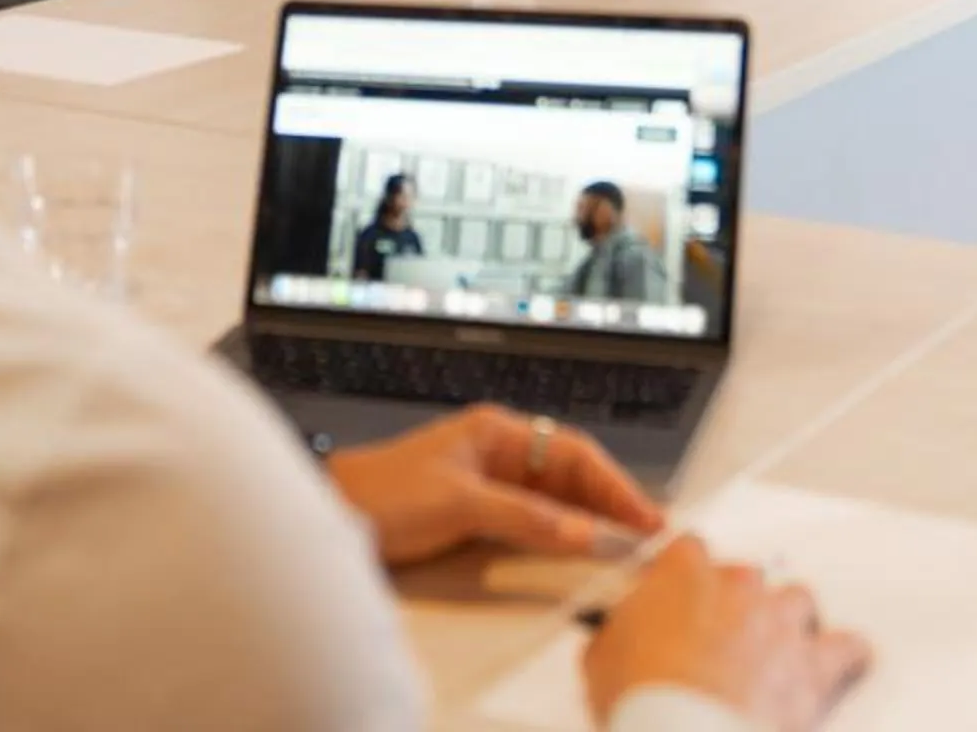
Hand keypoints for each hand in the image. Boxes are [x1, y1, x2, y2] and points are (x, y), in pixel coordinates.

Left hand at [324, 405, 662, 566]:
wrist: (330, 512)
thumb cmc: (382, 494)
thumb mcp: (459, 504)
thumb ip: (524, 516)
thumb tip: (583, 530)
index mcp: (495, 430)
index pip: (570, 451)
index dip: (612, 484)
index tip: (641, 514)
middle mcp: (497, 449)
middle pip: (569, 473)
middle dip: (609, 500)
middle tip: (646, 532)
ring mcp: (488, 479)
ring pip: (555, 496)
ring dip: (589, 518)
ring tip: (625, 541)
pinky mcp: (477, 508)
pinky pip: (533, 516)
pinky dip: (560, 531)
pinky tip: (578, 546)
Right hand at [583, 536, 871, 730]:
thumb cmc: (644, 698)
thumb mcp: (602, 656)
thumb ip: (618, 630)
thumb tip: (618, 634)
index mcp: (684, 573)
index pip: (690, 549)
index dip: (685, 577)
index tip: (681, 597)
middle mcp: (739, 585)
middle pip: (748, 576)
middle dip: (737, 605)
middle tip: (721, 641)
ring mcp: (781, 622)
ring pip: (798, 601)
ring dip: (788, 624)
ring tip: (774, 655)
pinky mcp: (815, 664)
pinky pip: (848, 647)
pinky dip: (845, 657)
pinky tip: (837, 665)